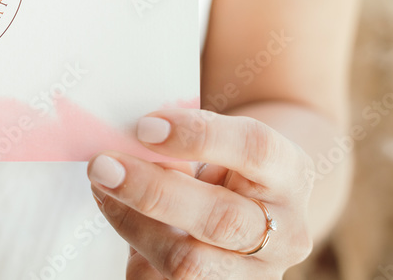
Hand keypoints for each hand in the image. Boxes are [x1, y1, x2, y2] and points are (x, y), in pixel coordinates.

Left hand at [88, 109, 314, 278]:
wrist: (253, 209)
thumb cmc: (226, 165)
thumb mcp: (220, 144)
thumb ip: (183, 144)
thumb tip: (124, 145)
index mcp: (290, 173)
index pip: (255, 149)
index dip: (199, 136)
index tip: (144, 127)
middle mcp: (286, 232)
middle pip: (222, 219)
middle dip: (152, 191)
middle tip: (103, 166)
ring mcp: (257, 275)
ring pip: (190, 263)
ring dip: (132, 224)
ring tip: (103, 190)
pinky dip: (133, 251)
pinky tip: (118, 218)